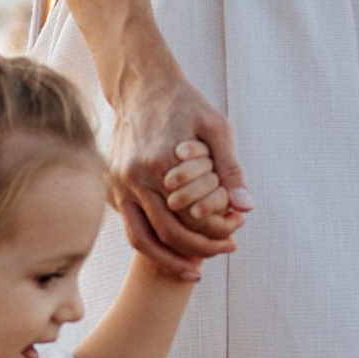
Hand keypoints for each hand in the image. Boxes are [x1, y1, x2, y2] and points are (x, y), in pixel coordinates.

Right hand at [111, 65, 250, 276]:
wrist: (141, 87)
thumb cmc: (185, 105)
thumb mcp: (217, 128)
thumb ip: (230, 169)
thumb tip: (246, 207)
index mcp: (162, 163)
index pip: (194, 216)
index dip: (218, 232)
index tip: (236, 236)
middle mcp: (136, 177)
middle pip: (170, 232)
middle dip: (201, 250)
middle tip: (225, 251)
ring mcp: (120, 185)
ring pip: (144, 239)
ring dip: (170, 260)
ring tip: (196, 271)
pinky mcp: (112, 188)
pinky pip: (131, 227)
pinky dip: (151, 245)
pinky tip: (172, 252)